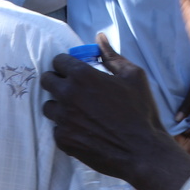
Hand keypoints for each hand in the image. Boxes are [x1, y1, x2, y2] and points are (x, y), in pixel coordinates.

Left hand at [40, 34, 189, 189]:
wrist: (142, 151)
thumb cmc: (140, 111)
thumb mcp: (133, 76)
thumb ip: (112, 55)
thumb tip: (99, 37)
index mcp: (83, 76)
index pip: (58, 61)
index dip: (66, 65)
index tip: (74, 71)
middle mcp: (67, 95)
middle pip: (47, 80)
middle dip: (57, 81)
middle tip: (72, 89)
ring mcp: (63, 119)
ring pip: (48, 106)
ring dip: (59, 105)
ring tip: (77, 111)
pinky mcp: (63, 140)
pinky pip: (56, 128)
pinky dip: (66, 127)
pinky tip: (82, 129)